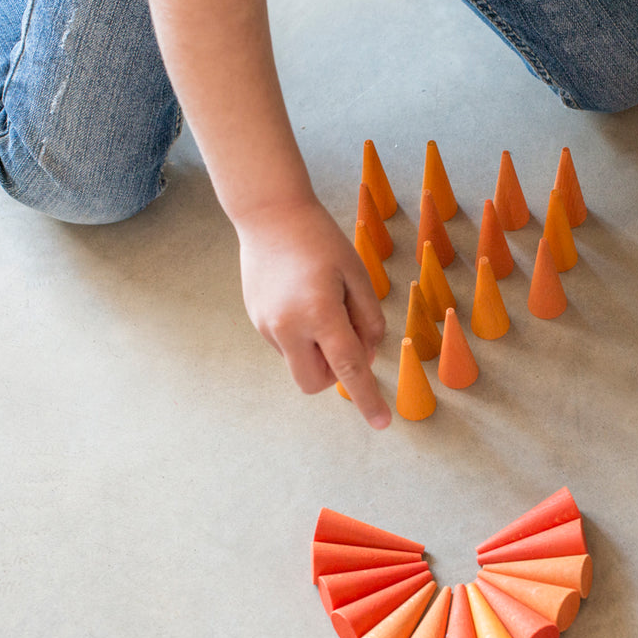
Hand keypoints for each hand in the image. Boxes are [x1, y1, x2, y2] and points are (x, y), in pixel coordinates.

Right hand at [237, 200, 390, 428]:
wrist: (269, 214)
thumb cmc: (321, 241)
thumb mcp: (357, 275)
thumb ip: (368, 320)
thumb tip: (366, 357)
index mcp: (320, 313)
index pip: (349, 369)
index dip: (368, 398)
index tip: (381, 423)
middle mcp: (288, 327)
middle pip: (315, 382)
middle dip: (334, 374)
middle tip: (347, 337)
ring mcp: (267, 326)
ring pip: (299, 364)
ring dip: (318, 351)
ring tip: (321, 301)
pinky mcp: (257, 320)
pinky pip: (287, 345)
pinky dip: (303, 336)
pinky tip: (303, 298)